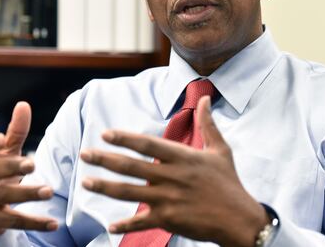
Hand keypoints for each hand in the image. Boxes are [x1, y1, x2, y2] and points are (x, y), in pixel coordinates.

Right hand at [0, 101, 57, 237]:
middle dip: (11, 168)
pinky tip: (53, 223)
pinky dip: (34, 223)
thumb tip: (23, 104)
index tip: (2, 139)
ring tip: (48, 191)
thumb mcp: (5, 152)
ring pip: (3, 198)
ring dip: (26, 194)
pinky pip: (13, 222)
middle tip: (32, 165)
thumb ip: (15, 131)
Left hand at [80, 96, 268, 246]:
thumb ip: (208, 124)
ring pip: (129, 193)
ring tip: (85, 182)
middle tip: (84, 154)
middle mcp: (172, 177)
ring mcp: (169, 200)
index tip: (106, 134)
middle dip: (104, 160)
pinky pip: (141, 223)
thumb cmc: (229, 183)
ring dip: (105, 188)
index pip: (147, 144)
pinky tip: (111, 226)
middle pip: (131, 167)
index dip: (125, 138)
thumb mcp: (221, 150)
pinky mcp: (169, 220)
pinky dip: (125, 225)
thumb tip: (206, 98)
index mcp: (183, 158)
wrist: (240, 220)